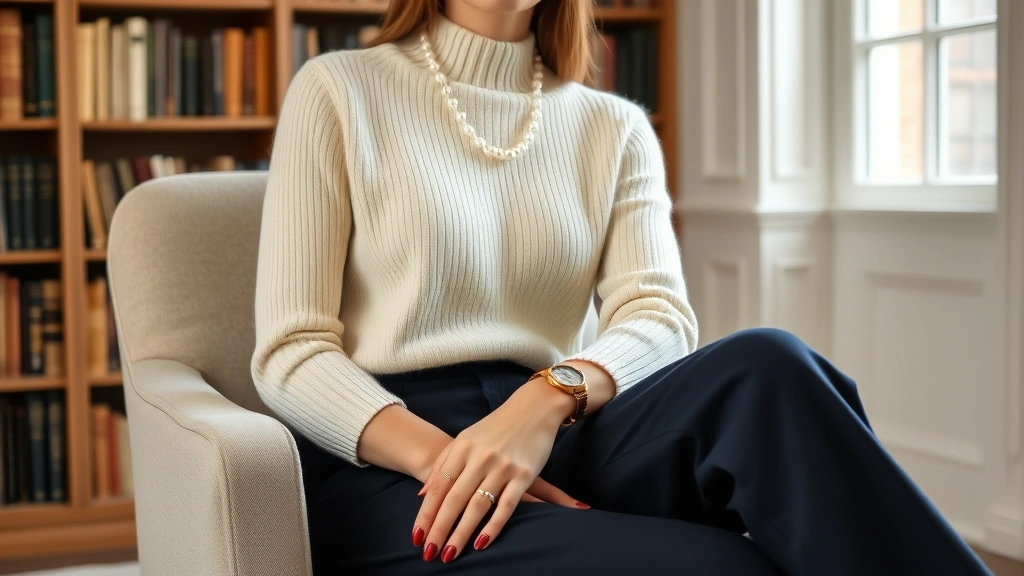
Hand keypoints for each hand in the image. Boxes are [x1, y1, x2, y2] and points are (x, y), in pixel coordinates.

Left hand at [411, 378, 587, 562]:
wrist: (534, 406)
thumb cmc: (497, 426)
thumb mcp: (465, 438)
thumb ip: (443, 464)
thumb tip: (422, 495)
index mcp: (462, 448)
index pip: (439, 487)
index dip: (426, 514)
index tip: (416, 537)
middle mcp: (479, 458)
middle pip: (454, 500)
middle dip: (439, 529)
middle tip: (428, 553)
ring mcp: (502, 466)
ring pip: (476, 506)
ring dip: (461, 533)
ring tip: (449, 554)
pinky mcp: (524, 475)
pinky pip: (506, 506)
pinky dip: (493, 526)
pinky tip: (481, 543)